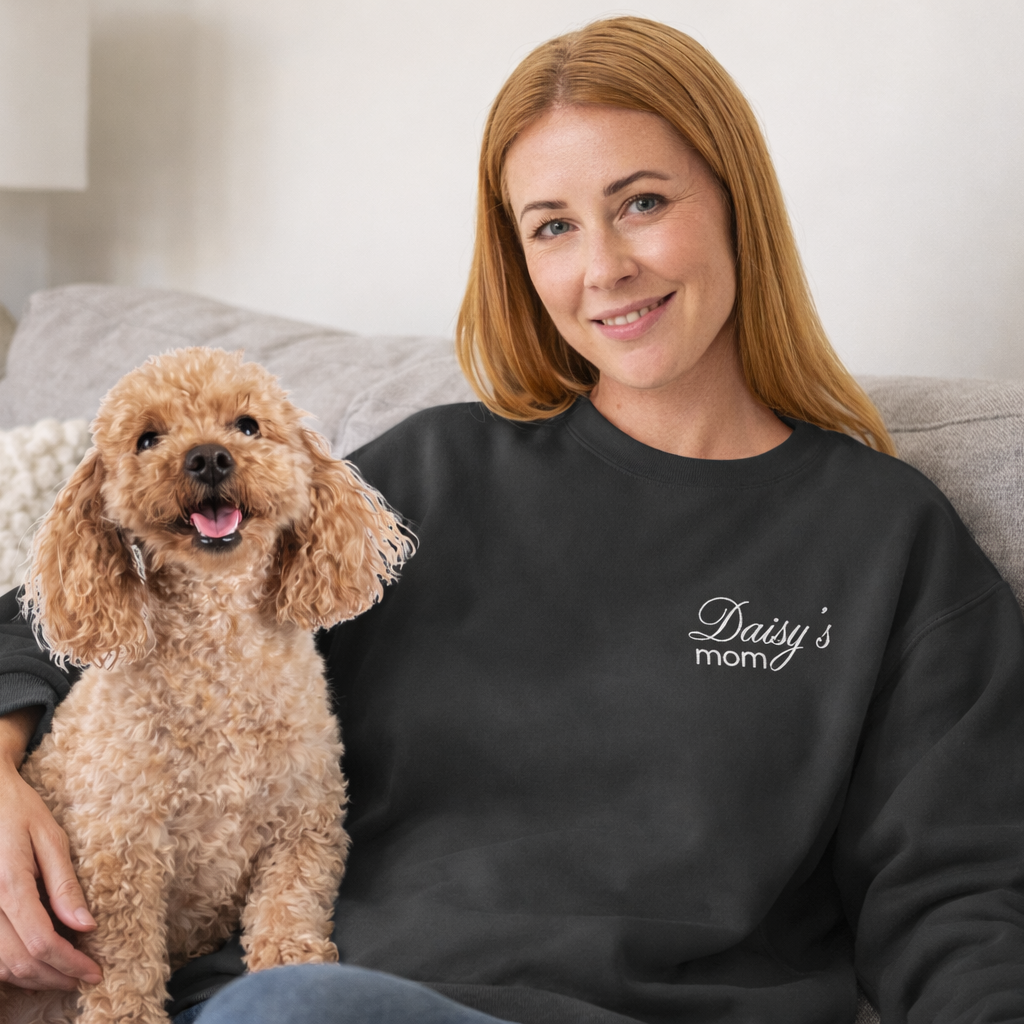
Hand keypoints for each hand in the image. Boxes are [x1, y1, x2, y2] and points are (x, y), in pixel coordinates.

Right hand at [0, 711, 101, 989]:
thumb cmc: (19, 811)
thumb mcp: (50, 837)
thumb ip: (64, 883)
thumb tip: (87, 925)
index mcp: (9, 885)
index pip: (41, 942)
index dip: (70, 964)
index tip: (95, 972)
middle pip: (19, 963)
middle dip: (55, 977)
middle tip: (84, 977)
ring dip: (33, 978)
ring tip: (66, 973)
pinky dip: (12, 967)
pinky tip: (38, 961)